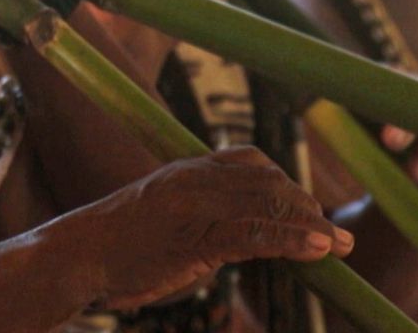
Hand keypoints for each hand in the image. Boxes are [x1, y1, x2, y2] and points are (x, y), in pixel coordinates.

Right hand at [75, 147, 352, 311]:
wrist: (77, 256)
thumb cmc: (114, 247)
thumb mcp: (159, 220)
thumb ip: (196, 218)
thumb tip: (233, 239)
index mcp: (185, 171)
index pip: (250, 161)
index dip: (286, 185)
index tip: (307, 211)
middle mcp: (193, 179)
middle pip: (269, 182)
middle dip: (307, 208)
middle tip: (335, 237)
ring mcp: (195, 205)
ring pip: (269, 205)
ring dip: (313, 226)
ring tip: (341, 246)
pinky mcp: (195, 235)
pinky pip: (256, 233)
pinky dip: (294, 240)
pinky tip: (318, 251)